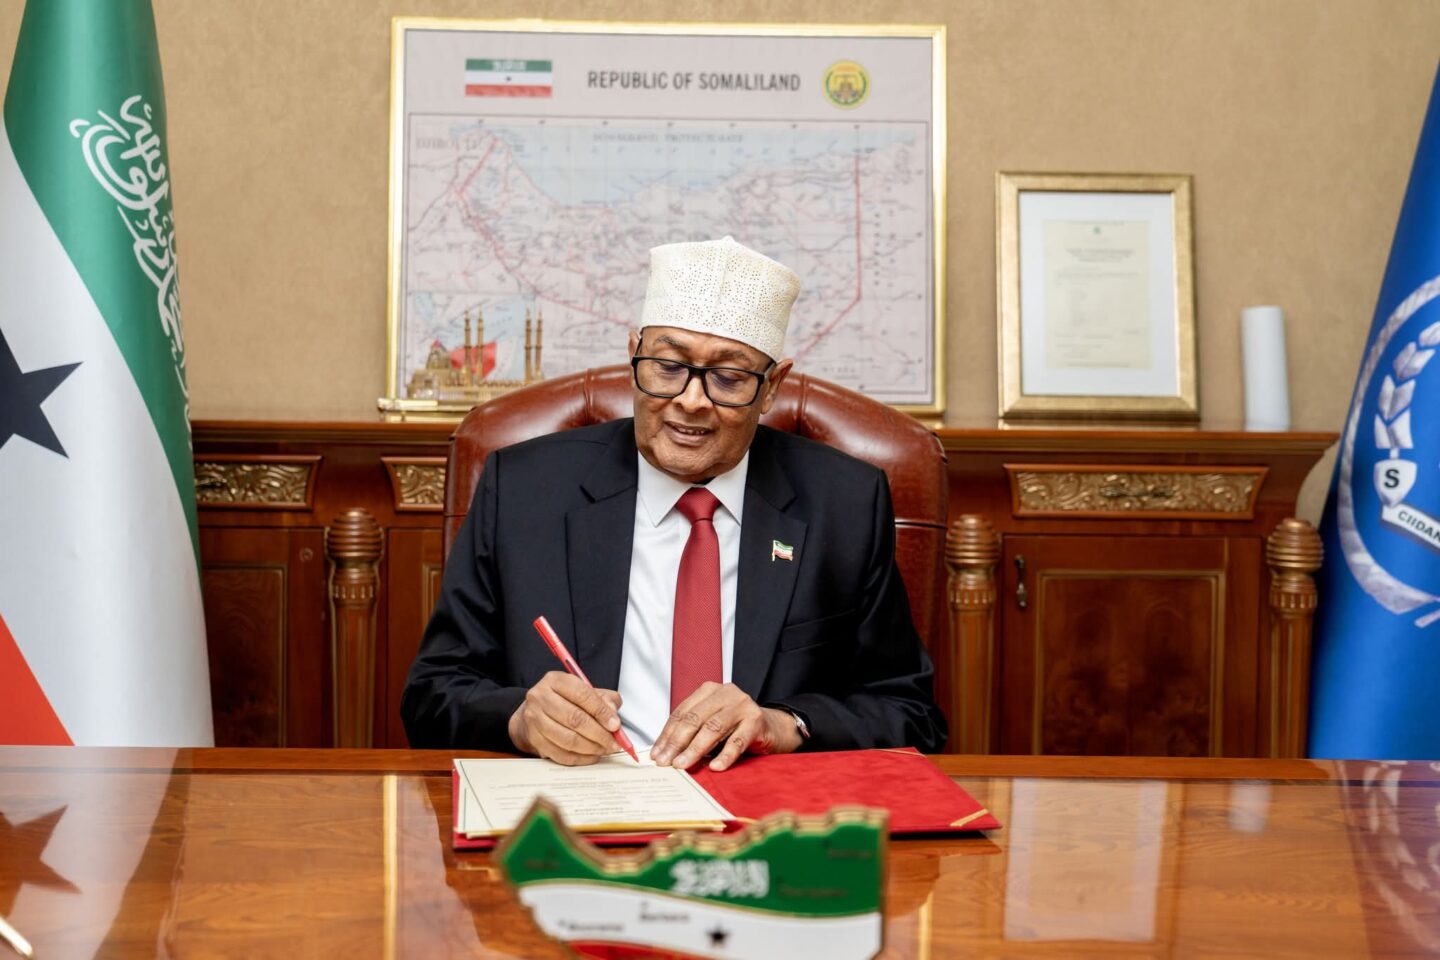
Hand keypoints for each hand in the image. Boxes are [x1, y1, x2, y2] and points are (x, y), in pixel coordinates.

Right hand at [508, 671, 624, 764]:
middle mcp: (541, 697)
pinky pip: (561, 754)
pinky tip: (591, 755)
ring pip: (568, 739)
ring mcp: (535, 719)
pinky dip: (580, 758)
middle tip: (613, 742)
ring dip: (591, 748)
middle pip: (574, 719)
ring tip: (605, 749)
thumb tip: (613, 716)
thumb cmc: (564, 700)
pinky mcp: (534, 739)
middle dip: (599, 734)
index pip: (582, 695)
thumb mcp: (585, 691)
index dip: (601, 712)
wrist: (536, 712)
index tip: (615, 725)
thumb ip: (604, 700)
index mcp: (556, 680)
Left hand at [650, 682, 802, 771]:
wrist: (772, 728)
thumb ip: (691, 732)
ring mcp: (742, 705)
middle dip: (677, 742)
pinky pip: (738, 741)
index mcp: (709, 691)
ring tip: (683, 765)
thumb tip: (663, 753)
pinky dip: (725, 755)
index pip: (682, 712)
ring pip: (713, 728)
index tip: (656, 754)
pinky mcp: (757, 720)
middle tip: (666, 762)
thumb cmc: (735, 728)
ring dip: (695, 749)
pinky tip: (715, 767)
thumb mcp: (711, 724)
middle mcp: (725, 693)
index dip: (667, 734)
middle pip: (695, 718)